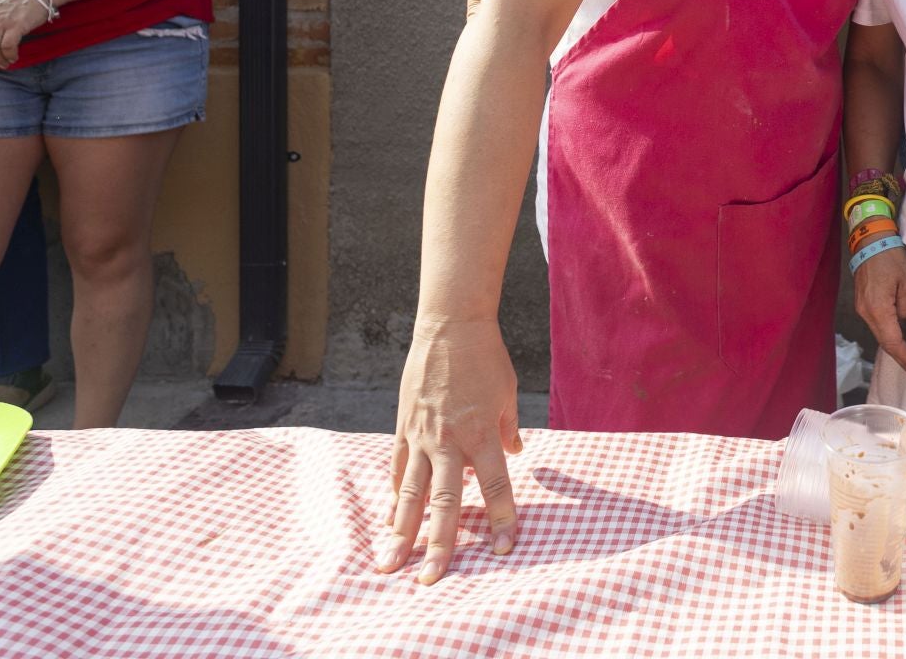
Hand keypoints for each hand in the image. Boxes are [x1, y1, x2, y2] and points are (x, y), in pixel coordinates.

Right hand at [381, 317, 523, 583]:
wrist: (450, 326)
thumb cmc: (486, 358)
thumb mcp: (508, 393)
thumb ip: (509, 427)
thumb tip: (515, 451)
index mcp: (481, 433)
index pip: (495, 486)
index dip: (500, 519)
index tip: (503, 548)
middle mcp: (450, 441)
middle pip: (445, 502)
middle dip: (439, 544)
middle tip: (431, 580)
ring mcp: (422, 436)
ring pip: (411, 493)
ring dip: (401, 530)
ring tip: (390, 562)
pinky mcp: (404, 427)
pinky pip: (399, 467)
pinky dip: (396, 494)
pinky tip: (391, 518)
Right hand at [854, 246, 905, 380]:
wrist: (870, 241)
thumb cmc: (891, 258)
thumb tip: (904, 323)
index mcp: (878, 308)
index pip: (893, 342)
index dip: (905, 358)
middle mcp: (866, 312)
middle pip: (884, 342)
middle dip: (900, 358)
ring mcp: (861, 308)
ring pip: (879, 335)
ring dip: (894, 347)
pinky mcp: (862, 303)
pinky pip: (876, 325)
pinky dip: (887, 335)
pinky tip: (898, 339)